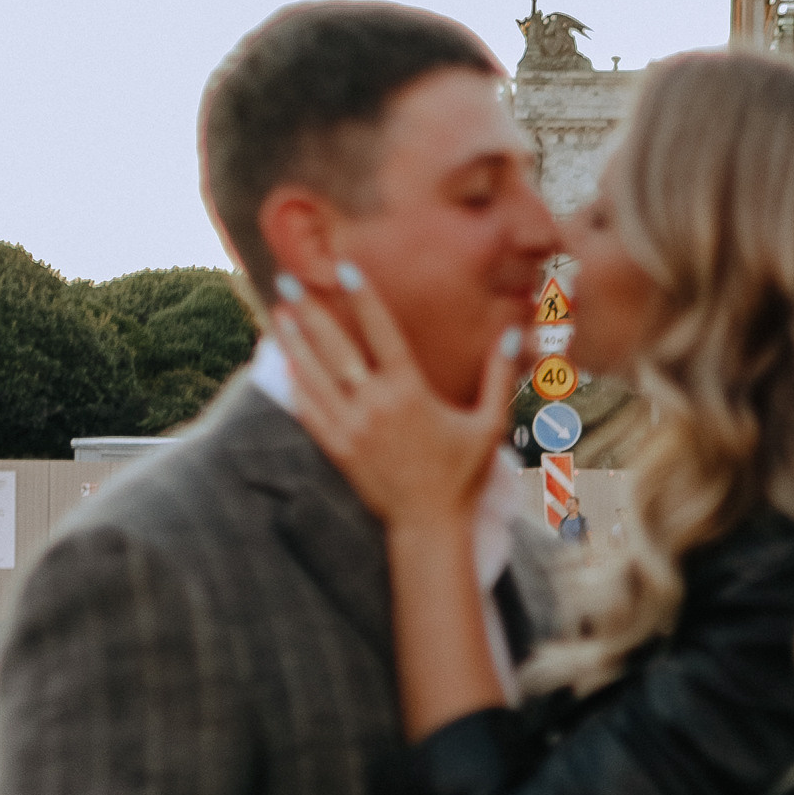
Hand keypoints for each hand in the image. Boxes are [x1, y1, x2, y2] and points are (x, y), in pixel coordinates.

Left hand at [274, 267, 518, 530]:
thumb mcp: (490, 422)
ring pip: (314, 376)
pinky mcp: (338, 450)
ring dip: (294, 342)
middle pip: (335, 348)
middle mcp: (375, 406)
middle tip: (286, 280)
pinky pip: (309, 411)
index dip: (363, 298)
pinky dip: (295, 385)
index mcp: (410, 393)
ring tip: (278, 313)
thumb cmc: (463, 473)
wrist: (430, 525)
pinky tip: (284, 364)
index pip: (382, 333)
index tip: (344, 269)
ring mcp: (351, 429)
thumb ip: (499, 374)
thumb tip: (514, 331)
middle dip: (310, 311)